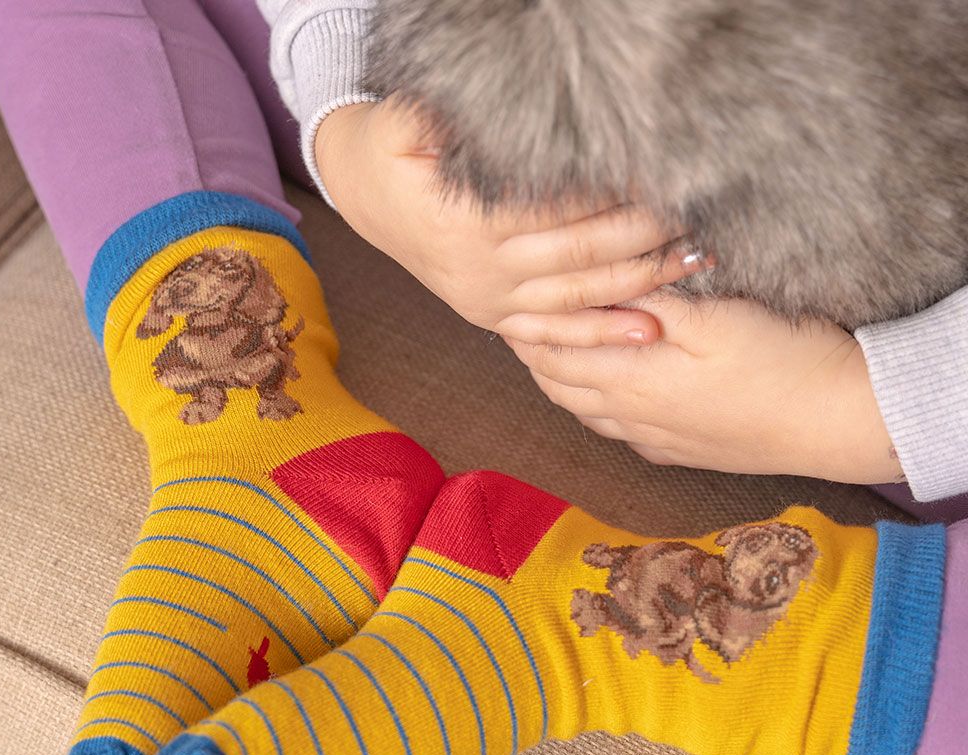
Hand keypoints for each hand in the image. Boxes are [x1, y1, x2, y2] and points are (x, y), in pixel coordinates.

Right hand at [314, 100, 707, 346]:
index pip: (555, 205)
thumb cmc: (394, 147)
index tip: (663, 175)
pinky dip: (601, 333)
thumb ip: (454, 117)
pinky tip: (648, 329)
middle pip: (579, 252)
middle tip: (700, 214)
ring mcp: (489, 300)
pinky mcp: (494, 317)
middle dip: (644, 235)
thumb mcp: (407, 118)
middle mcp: (480, 269)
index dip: (611, 192)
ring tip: (696, 261)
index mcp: (464, 222)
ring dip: (639, 282)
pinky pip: (553, 335)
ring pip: (577, 296)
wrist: (366, 194)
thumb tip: (500, 108)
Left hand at [504, 294, 901, 483]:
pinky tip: (599, 398)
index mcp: (632, 380)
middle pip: (560, 386)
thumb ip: (655, 297)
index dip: (528, 327)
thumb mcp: (718, 314)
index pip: (556, 354)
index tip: (507, 301)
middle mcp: (631, 417)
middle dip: (533, 355)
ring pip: (584, 412)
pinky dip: (593, 410)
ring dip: (559, 383)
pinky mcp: (677, 452)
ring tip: (546, 356)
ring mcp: (653, 440)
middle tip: (515, 324)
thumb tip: (606, 278)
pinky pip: (616, 433)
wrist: (836, 421)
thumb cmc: (783, 360)